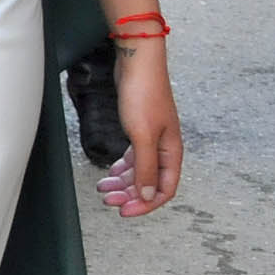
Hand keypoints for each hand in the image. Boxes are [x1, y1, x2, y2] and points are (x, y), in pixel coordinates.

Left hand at [96, 40, 181, 215]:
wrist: (136, 63)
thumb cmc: (143, 95)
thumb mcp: (142, 135)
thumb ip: (145, 167)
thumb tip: (147, 195)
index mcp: (171, 152)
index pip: (164, 189)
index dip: (146, 204)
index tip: (124, 212)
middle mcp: (164, 147)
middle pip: (150, 182)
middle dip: (129, 194)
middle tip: (107, 200)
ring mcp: (152, 137)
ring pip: (139, 169)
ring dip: (123, 181)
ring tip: (102, 188)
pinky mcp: (139, 127)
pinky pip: (133, 156)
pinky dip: (122, 166)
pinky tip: (111, 172)